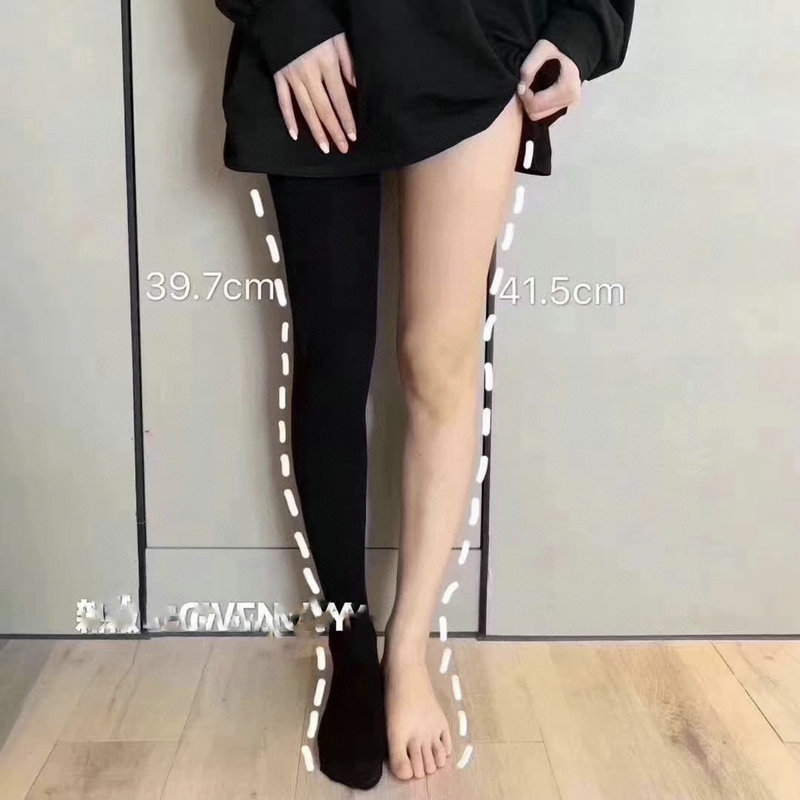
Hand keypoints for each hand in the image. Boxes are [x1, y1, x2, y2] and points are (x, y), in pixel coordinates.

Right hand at [274, 33, 356, 153]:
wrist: (283, 9)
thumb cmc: (315, 24)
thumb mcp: (337, 37)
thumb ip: (347, 62)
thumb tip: (355, 86)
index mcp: (326, 64)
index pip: (339, 98)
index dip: (346, 118)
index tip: (353, 136)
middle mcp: (309, 74)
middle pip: (324, 109)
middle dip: (334, 131)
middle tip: (342, 149)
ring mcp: (292, 76)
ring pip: (306, 110)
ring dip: (316, 131)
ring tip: (324, 148)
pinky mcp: (278, 76)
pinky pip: (283, 102)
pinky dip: (288, 119)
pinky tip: (295, 135)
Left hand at [517, 39, 580, 121]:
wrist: (578, 44)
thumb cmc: (561, 44)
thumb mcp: (543, 49)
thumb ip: (529, 67)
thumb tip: (520, 88)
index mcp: (567, 88)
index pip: (536, 105)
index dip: (523, 96)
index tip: (520, 83)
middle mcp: (570, 100)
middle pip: (537, 114)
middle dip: (526, 101)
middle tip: (524, 85)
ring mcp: (569, 104)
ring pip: (540, 115)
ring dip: (531, 103)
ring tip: (530, 87)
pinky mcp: (566, 104)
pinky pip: (546, 113)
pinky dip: (537, 105)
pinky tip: (537, 91)